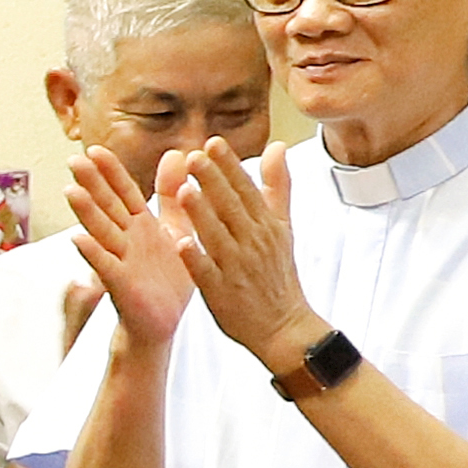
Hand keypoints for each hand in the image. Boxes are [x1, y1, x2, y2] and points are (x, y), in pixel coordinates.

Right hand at [66, 145, 189, 344]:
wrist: (165, 323)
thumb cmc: (167, 279)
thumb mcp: (175, 229)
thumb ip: (172, 194)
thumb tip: (175, 154)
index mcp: (141, 226)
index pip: (123, 193)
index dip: (110, 172)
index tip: (95, 150)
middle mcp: (127, 240)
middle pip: (107, 207)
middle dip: (92, 184)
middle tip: (74, 161)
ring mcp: (121, 262)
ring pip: (101, 232)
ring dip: (86, 213)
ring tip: (71, 191)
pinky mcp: (123, 286)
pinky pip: (107, 267)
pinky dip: (93, 254)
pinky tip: (79, 240)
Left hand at [170, 145, 322, 377]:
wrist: (284, 325)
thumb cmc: (277, 272)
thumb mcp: (283, 227)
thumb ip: (276, 186)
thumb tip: (277, 146)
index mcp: (266, 225)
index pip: (246, 190)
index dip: (229, 166)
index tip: (212, 142)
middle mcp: (253, 243)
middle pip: (231, 208)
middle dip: (213, 182)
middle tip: (193, 156)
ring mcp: (237, 268)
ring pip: (218, 236)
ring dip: (202, 214)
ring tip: (184, 190)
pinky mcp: (222, 292)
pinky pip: (208, 273)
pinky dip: (198, 258)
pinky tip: (182, 244)